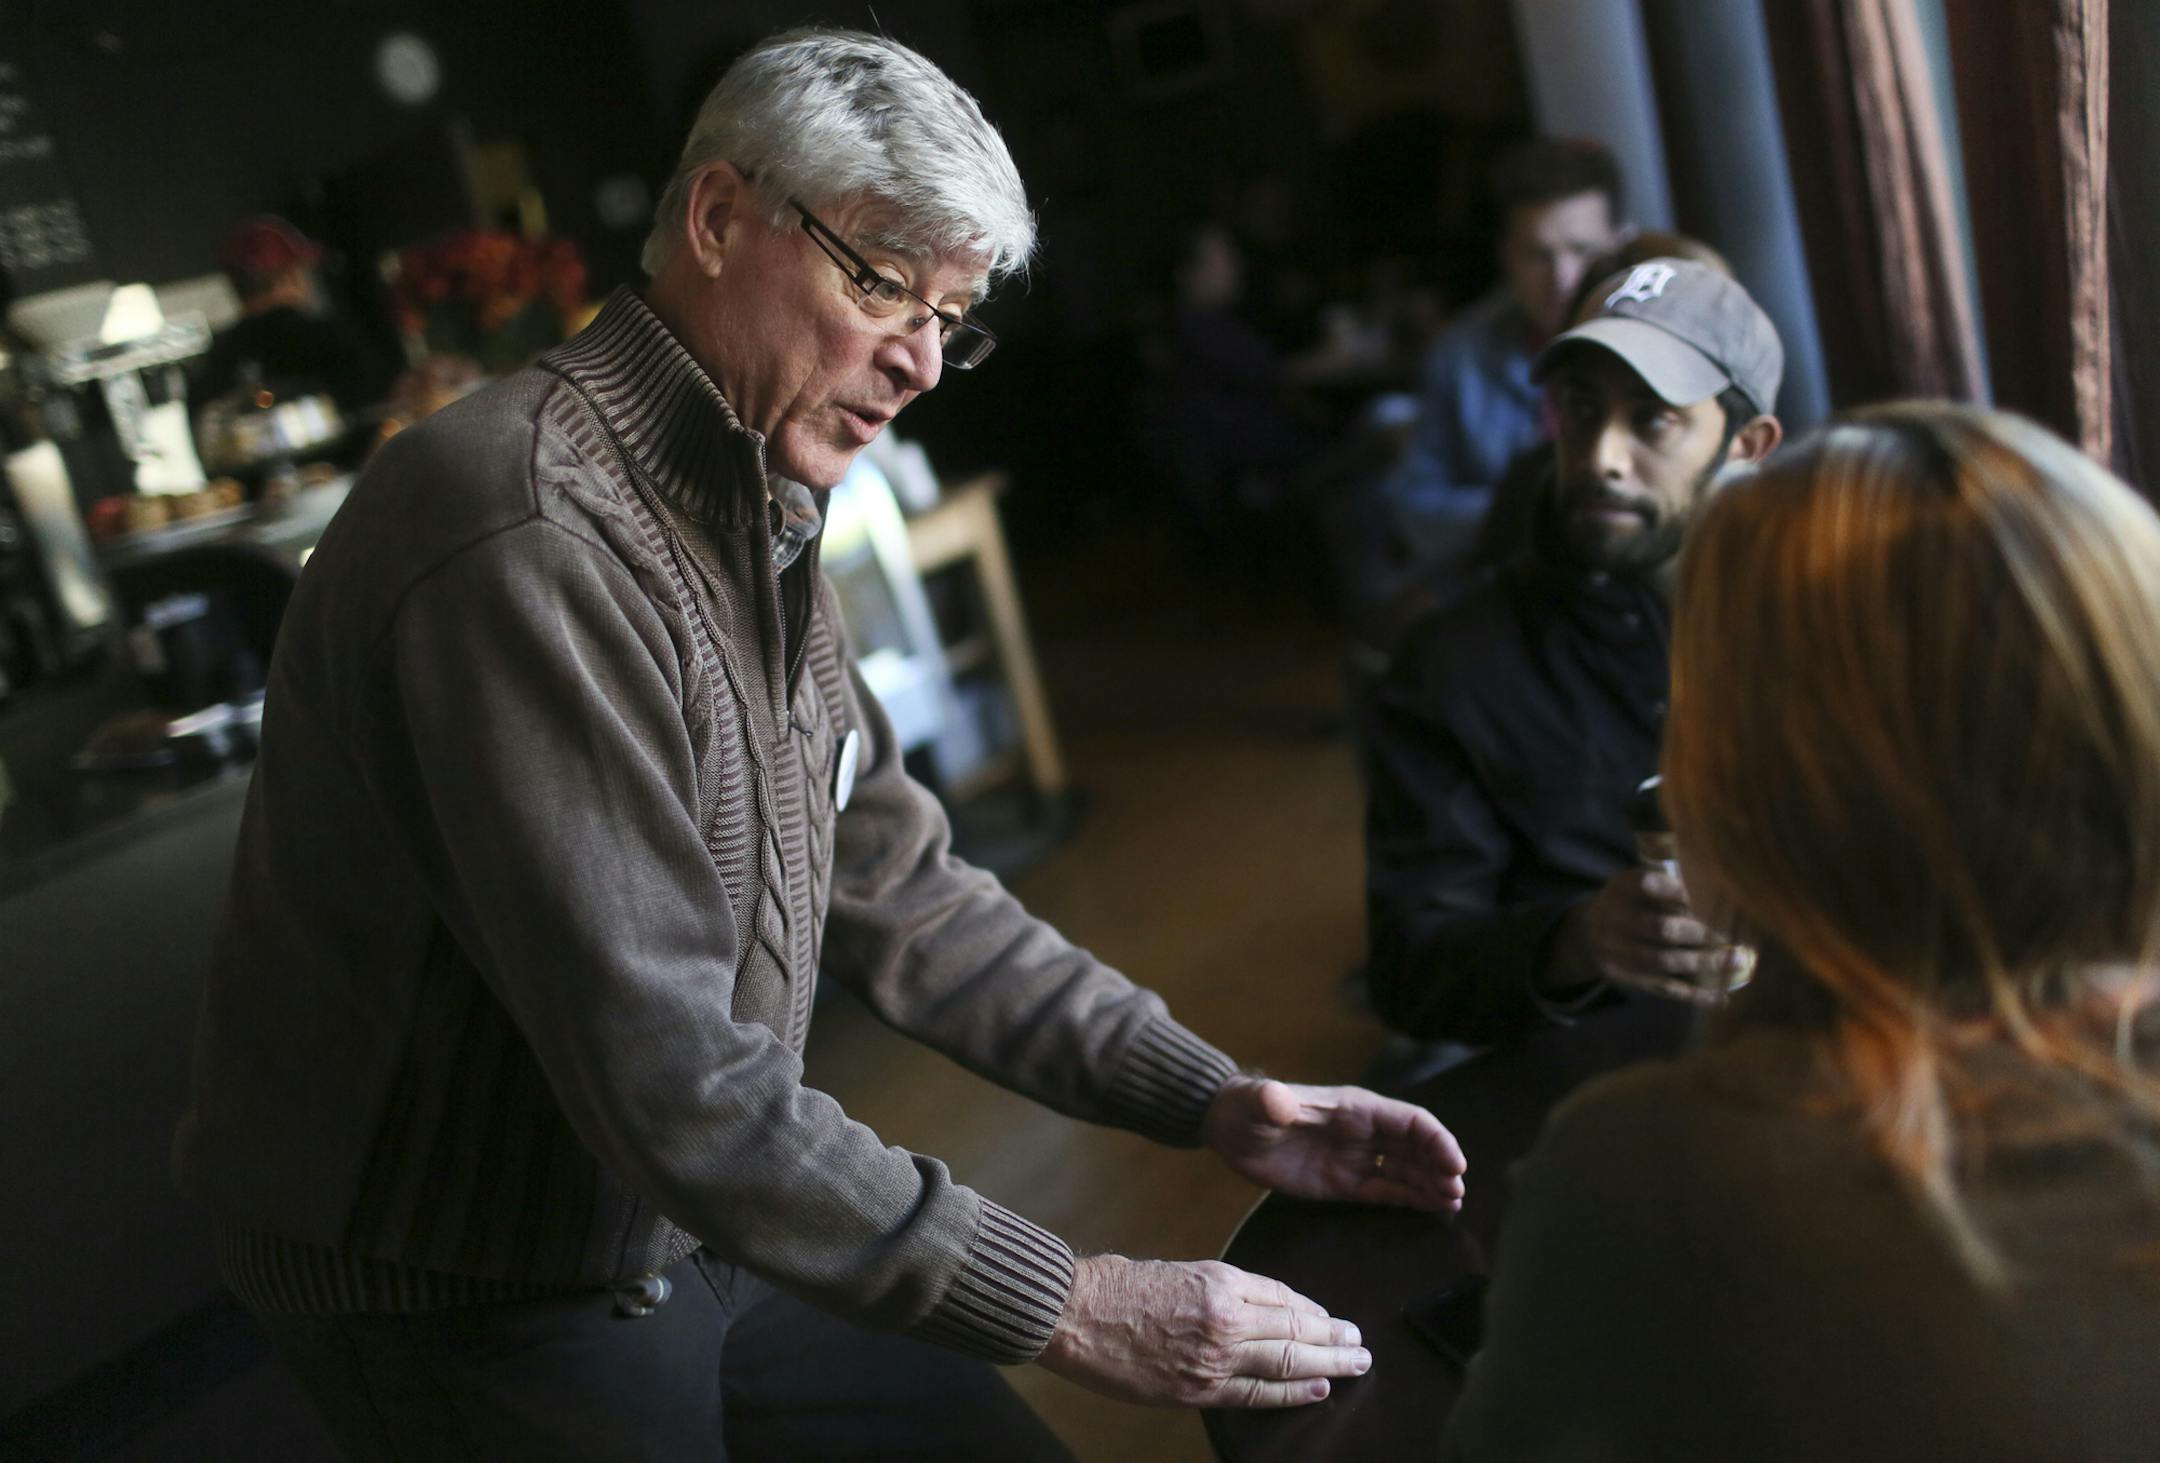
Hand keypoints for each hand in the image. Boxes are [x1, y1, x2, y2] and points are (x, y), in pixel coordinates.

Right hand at [1037, 1255, 1369, 1407]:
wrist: (1073, 1313)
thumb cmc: (1117, 1286)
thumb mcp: (1178, 1270)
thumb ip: (1220, 1290)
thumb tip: (1258, 1308)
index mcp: (1220, 1279)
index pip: (1283, 1297)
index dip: (1313, 1310)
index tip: (1331, 1317)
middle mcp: (1227, 1317)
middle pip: (1296, 1329)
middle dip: (1334, 1338)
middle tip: (1360, 1344)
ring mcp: (1214, 1356)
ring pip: (1286, 1361)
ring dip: (1327, 1364)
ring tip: (1354, 1365)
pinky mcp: (1197, 1389)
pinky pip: (1256, 1394)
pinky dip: (1291, 1394)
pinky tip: (1316, 1391)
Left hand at [1201, 1076, 1465, 1211]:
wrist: (1230, 1128)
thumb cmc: (1248, 1108)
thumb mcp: (1259, 1104)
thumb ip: (1271, 1102)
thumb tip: (1275, 1100)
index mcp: (1355, 1108)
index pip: (1409, 1120)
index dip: (1436, 1139)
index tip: (1454, 1164)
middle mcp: (1364, 1132)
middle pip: (1416, 1146)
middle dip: (1440, 1166)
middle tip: (1456, 1192)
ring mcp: (1355, 1158)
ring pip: (1406, 1169)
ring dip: (1431, 1184)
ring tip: (1453, 1204)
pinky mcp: (1342, 1183)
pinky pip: (1384, 1189)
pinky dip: (1410, 1198)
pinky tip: (1433, 1209)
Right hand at [1563, 866, 1750, 1004]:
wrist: (1588, 932)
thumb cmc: (1629, 902)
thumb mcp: (1635, 881)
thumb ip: (1665, 882)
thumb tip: (1716, 887)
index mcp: (1621, 888)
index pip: (1647, 885)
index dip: (1675, 891)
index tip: (1707, 895)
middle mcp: (1615, 919)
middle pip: (1660, 928)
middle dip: (1700, 932)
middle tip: (1733, 934)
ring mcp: (1619, 952)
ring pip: (1665, 961)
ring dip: (1704, 963)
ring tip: (1737, 960)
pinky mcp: (1628, 977)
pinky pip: (1664, 988)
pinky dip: (1695, 995)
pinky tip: (1721, 998)